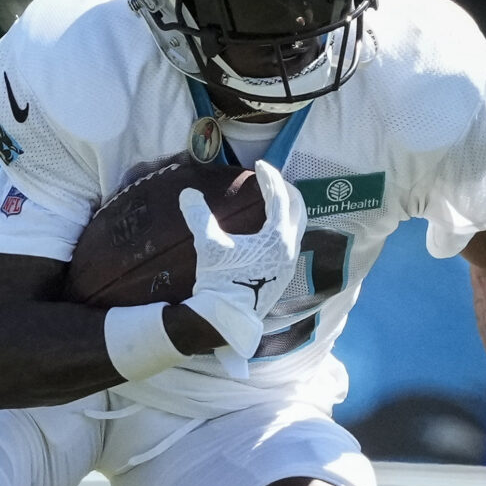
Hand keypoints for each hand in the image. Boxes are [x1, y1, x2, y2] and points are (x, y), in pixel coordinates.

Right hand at [178, 161, 304, 378]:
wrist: (225, 319)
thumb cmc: (219, 282)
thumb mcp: (208, 245)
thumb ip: (198, 216)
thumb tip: (187, 193)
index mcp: (277, 238)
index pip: (279, 198)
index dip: (269, 178)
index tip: (259, 166)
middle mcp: (290, 249)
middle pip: (298, 209)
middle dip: (287, 190)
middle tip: (272, 179)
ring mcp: (289, 264)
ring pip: (298, 227)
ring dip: (289, 210)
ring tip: (275, 201)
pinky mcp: (284, 276)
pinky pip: (292, 242)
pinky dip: (285, 227)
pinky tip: (271, 231)